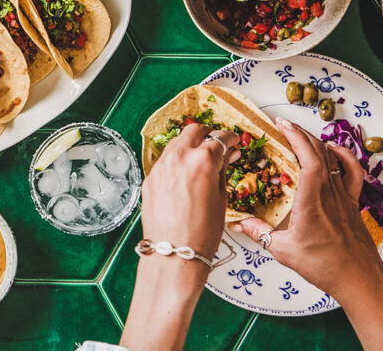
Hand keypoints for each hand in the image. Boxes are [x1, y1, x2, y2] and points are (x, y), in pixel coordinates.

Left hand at [140, 122, 239, 263]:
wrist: (174, 252)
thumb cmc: (201, 232)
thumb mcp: (221, 198)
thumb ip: (223, 170)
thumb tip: (227, 155)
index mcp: (202, 161)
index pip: (219, 138)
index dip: (229, 138)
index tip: (232, 141)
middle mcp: (179, 158)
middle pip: (194, 131)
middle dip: (207, 134)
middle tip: (216, 144)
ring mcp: (161, 166)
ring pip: (177, 143)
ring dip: (190, 145)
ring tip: (200, 160)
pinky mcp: (150, 178)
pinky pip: (165, 161)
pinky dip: (177, 161)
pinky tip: (185, 175)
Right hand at [230, 118, 382, 350]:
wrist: (359, 280)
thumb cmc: (324, 267)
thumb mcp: (284, 250)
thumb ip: (259, 232)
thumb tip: (238, 222)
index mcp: (312, 201)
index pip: (307, 158)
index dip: (296, 137)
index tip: (282, 125)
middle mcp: (330, 194)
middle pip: (319, 152)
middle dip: (301, 134)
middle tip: (284, 125)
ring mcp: (344, 197)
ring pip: (333, 159)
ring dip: (317, 142)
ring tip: (302, 135)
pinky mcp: (353, 204)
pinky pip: (353, 173)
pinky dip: (345, 156)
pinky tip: (335, 151)